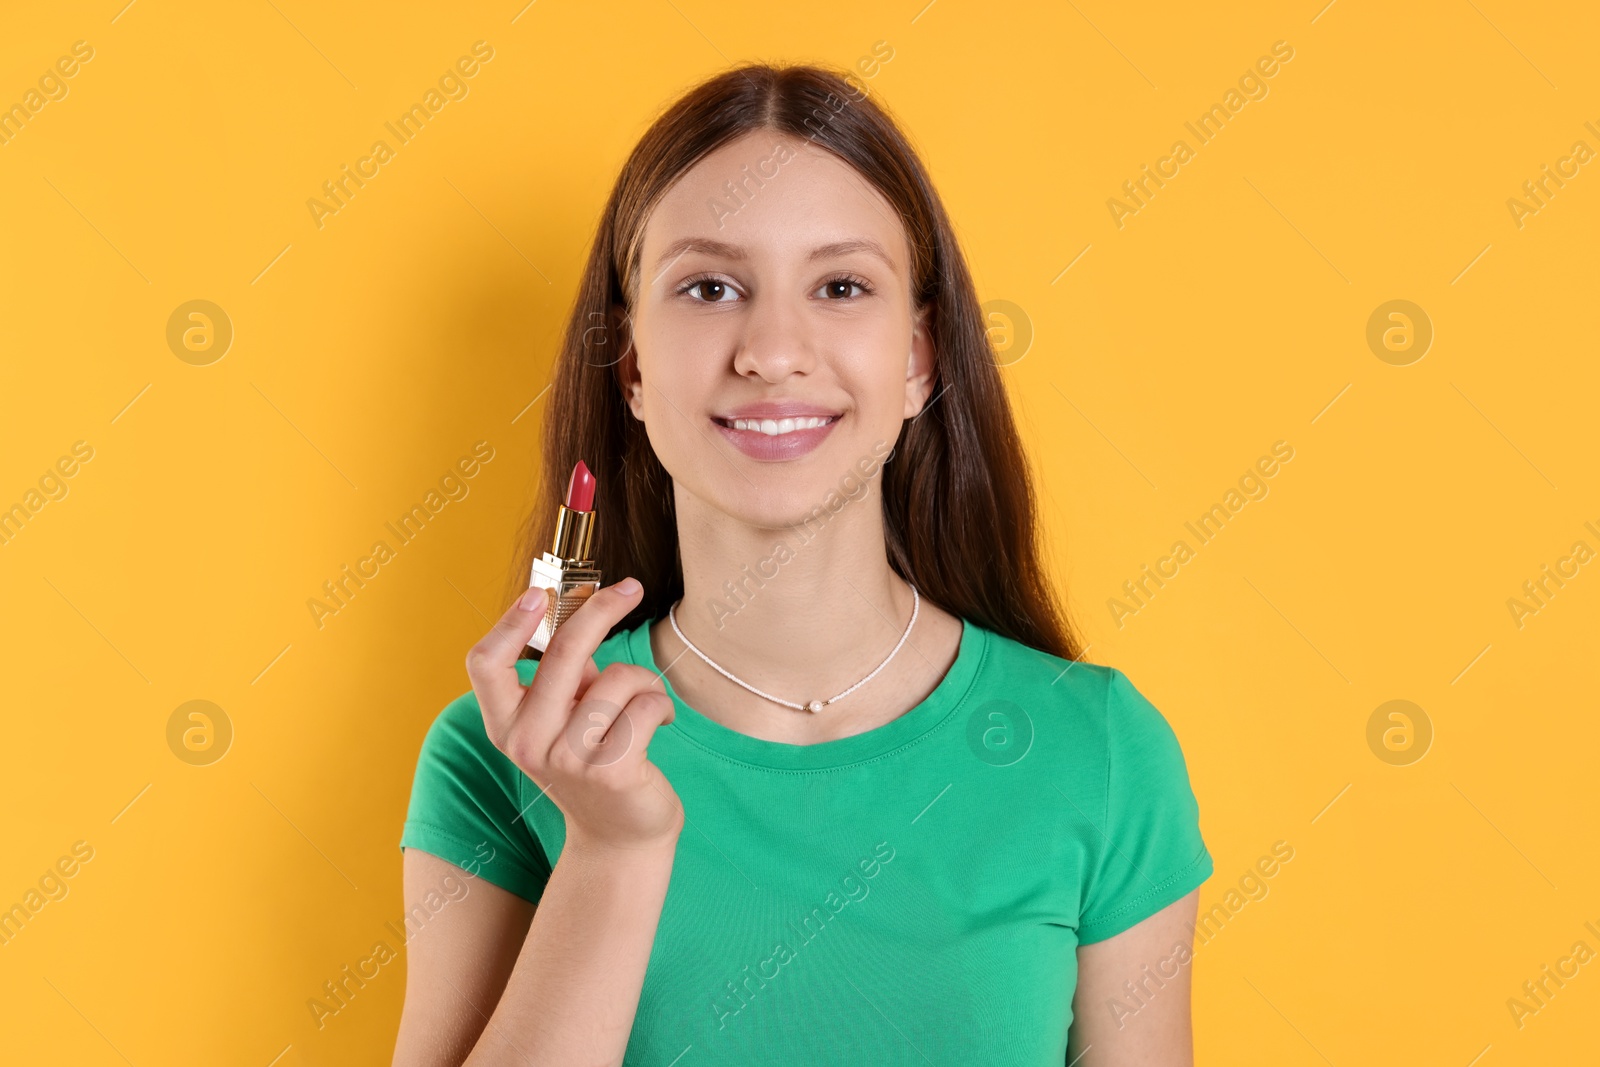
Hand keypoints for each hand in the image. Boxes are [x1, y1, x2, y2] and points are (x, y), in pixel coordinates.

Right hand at [466, 578, 683, 853]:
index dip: (510, 622)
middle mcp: (527, 743)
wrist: (619, 837)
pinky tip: (660, 724)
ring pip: (617, 678)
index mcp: (506, 725)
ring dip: (643, 681)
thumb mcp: (564, 719)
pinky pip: (647, 705)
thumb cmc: (592, 763)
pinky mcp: (612, 772)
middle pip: (562, 652)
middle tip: (631, 588)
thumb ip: (566, 674)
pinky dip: (662, 706)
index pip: (485, 663)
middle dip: (602, 610)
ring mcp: (568, 761)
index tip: (540, 592)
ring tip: (646, 705)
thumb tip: (586, 607)